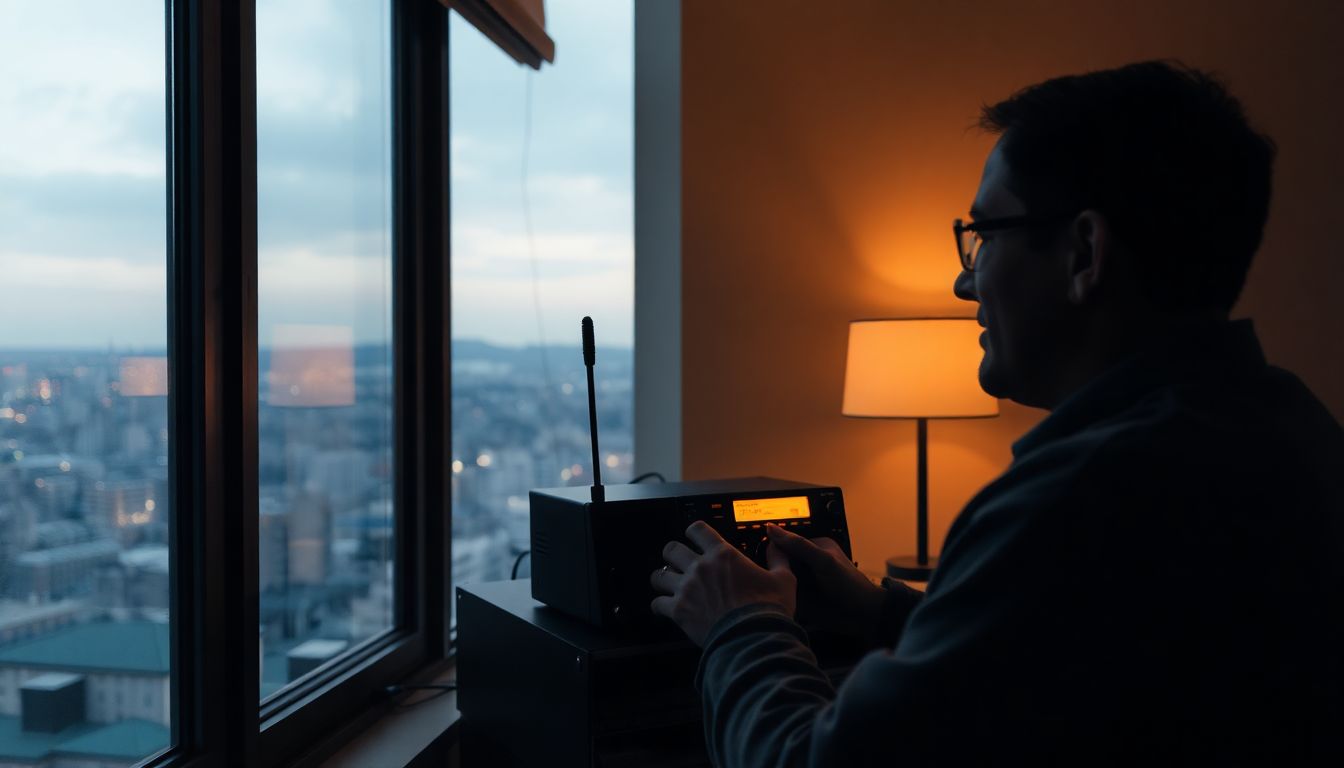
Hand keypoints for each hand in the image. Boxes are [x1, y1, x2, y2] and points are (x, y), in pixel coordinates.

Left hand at [650, 521, 796, 646]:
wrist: (754, 639)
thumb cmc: (768, 610)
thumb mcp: (783, 579)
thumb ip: (777, 558)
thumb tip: (775, 545)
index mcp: (723, 554)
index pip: (697, 529)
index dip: (694, 532)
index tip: (695, 537)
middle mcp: (700, 567)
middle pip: (671, 549)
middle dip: (672, 554)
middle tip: (678, 561)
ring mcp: (687, 588)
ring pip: (659, 575)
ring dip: (662, 578)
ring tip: (667, 584)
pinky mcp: (678, 611)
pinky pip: (657, 603)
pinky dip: (659, 605)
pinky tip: (663, 608)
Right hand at [764, 524, 885, 640]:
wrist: (864, 616)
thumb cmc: (850, 585)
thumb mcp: (823, 561)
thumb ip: (798, 545)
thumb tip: (772, 528)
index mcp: (813, 548)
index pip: (785, 544)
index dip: (772, 550)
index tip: (759, 556)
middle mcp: (806, 564)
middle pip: (780, 562)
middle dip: (770, 568)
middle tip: (759, 575)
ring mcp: (804, 583)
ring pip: (780, 580)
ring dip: (772, 584)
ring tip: (762, 588)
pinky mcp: (801, 601)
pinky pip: (784, 596)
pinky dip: (778, 597)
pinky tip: (770, 599)